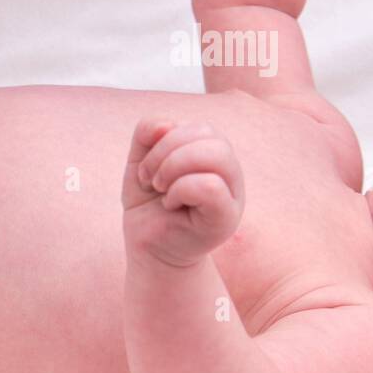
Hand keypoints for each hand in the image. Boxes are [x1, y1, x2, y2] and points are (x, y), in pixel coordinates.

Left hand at [122, 119, 244, 267]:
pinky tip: (171, 204)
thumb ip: (148, 135)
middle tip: (152, 179)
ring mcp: (233, 195)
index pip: (200, 127)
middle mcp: (230, 172)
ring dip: (173, 167)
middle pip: (209, 133)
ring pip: (215, 154)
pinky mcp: (226, 219)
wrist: (149, 248)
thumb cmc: (148, 205)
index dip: (166, 138)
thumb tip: (166, 124)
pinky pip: (210, 185)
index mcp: (214, 154)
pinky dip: (180, 189)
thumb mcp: (140, 161)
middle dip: (167, 151)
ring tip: (161, 188)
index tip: (147, 167)